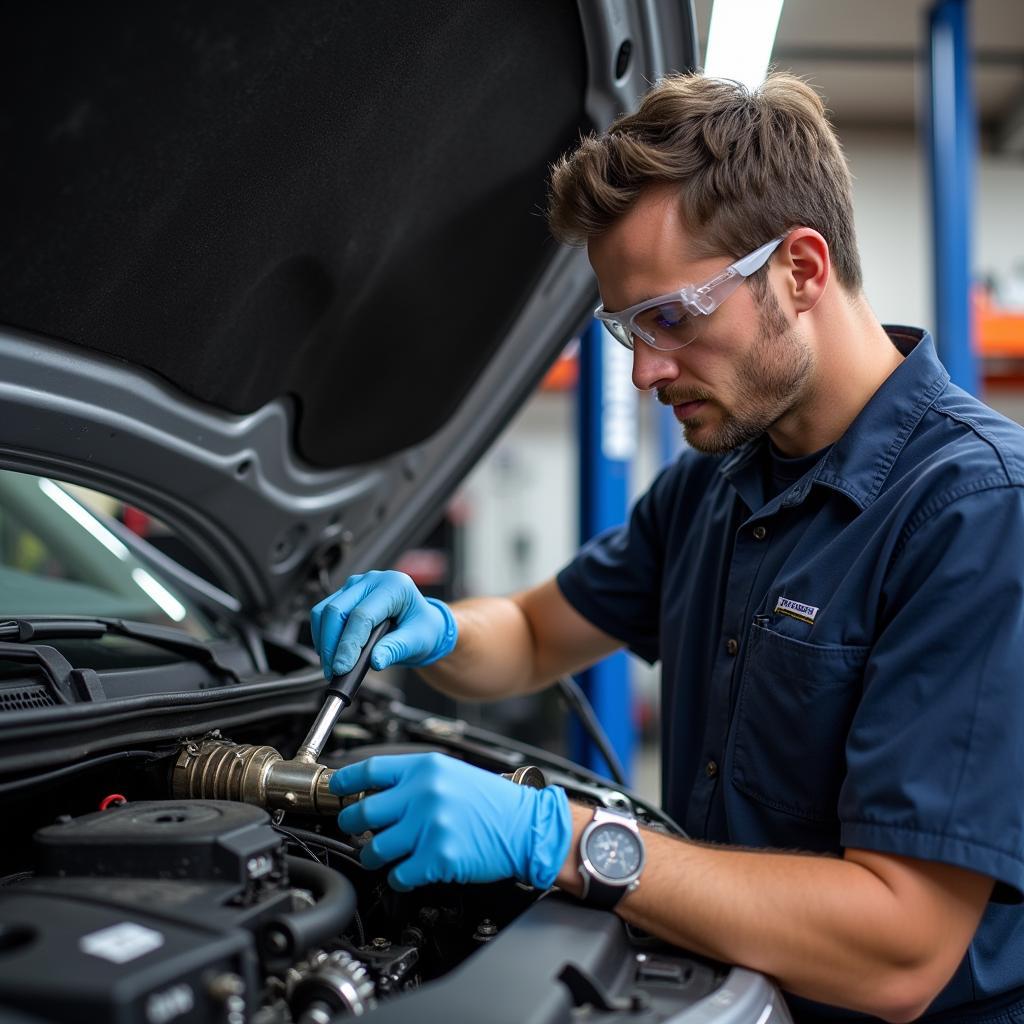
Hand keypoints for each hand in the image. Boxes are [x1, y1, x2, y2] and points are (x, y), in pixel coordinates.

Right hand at [311, 570, 456, 677]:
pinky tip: (330, 654)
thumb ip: (396, 649)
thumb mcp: (417, 641)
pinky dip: (322, 636)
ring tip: (332, 666)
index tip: (342, 667)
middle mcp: (372, 581)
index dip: (349, 643)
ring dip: (324, 641)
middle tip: (335, 670)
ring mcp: (356, 587)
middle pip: (337, 610)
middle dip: (331, 644)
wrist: (422, 624)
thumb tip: (375, 661)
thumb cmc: (423, 628)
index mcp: (394, 586)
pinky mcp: (345, 596)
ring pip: (325, 611)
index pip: (362, 614)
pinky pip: (323, 614)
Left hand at [330, 753, 571, 891]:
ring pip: (375, 848)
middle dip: (351, 824)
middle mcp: (424, 794)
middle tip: (354, 828)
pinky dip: (399, 878)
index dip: (344, 782)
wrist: (527, 826)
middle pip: (362, 812)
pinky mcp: (438, 857)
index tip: (335, 790)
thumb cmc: (492, 802)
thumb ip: (413, 780)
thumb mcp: (451, 774)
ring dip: (373, 855)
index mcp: (425, 769)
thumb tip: (373, 790)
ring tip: (383, 853)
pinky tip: (408, 871)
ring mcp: (430, 826)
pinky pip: (398, 875)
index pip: (368, 771)